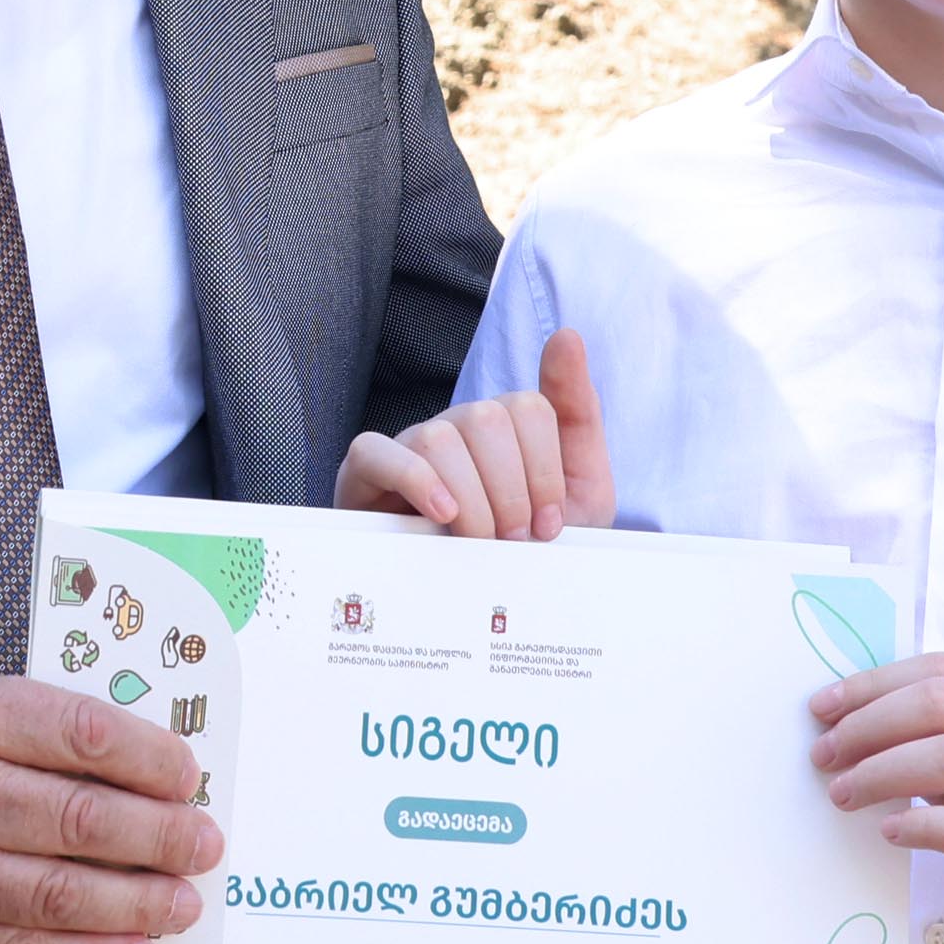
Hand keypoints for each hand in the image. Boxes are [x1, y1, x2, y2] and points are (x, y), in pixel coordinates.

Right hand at [0, 670, 215, 943]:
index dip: (148, 757)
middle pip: (79, 819)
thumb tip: (123, 764)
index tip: (188, 772)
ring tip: (182, 901)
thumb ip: (19, 726)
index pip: (76, 732)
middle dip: (161, 836)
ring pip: (56, 896)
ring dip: (136, 904)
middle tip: (204, 843)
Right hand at [337, 326, 615, 538]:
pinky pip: (376, 451)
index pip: (530, 408)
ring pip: (440, 438)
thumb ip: (578, 413)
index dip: (546, 471)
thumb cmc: (526, 550)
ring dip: (471, 500)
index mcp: (506, 426)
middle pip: (487, 418)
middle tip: (515, 540)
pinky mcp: (365, 472)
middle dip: (512, 490)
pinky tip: (441, 514)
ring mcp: (410, 445)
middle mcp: (457, 426)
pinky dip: (414, 480)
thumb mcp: (578, 492)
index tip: (549, 525)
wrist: (480, 609)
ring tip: (480, 542)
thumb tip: (567, 335)